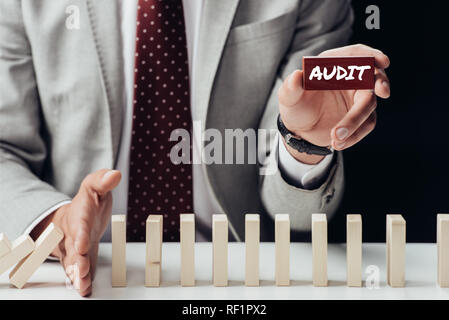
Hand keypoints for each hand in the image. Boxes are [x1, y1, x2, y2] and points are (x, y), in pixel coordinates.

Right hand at [31, 169, 120, 296]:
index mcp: (79, 215)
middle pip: (73, 248)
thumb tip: (115, 174)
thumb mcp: (95, 185)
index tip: (81, 245)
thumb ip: (103, 179)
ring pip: (73, 263)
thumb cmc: (88, 200)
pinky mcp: (81, 257)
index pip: (79, 225)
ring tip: (81, 285)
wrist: (77, 214)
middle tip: (81, 271)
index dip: (80, 235)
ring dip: (77, 274)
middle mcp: (74, 233)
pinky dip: (82, 280)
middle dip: (76, 261)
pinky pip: (79, 269)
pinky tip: (85, 289)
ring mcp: (75, 247)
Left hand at [278, 44, 389, 163]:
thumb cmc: (295, 106)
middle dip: (380, 82)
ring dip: (355, 123)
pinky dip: (354, 135)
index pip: (355, 54)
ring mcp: (358, 97)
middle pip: (371, 77)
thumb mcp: (288, 97)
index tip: (381, 62)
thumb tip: (296, 76)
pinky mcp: (362, 115)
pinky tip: (338, 143)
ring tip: (335, 139)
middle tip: (383, 91)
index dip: (371, 55)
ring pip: (368, 106)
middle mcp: (349, 78)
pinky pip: (366, 124)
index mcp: (332, 65)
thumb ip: (291, 87)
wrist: (300, 129)